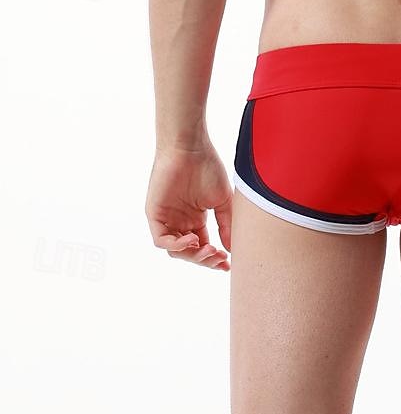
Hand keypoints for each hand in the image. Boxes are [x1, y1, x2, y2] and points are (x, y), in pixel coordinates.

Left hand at [145, 141, 232, 270]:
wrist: (190, 149)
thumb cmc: (207, 168)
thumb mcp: (222, 201)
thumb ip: (226, 224)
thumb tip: (232, 248)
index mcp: (195, 219)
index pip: (203, 247)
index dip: (214, 259)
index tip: (228, 264)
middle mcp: (180, 221)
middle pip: (190, 253)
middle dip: (205, 260)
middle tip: (219, 258)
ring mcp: (167, 219)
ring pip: (175, 250)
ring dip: (192, 255)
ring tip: (208, 249)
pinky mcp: (154, 215)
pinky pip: (161, 240)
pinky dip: (176, 245)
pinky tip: (191, 240)